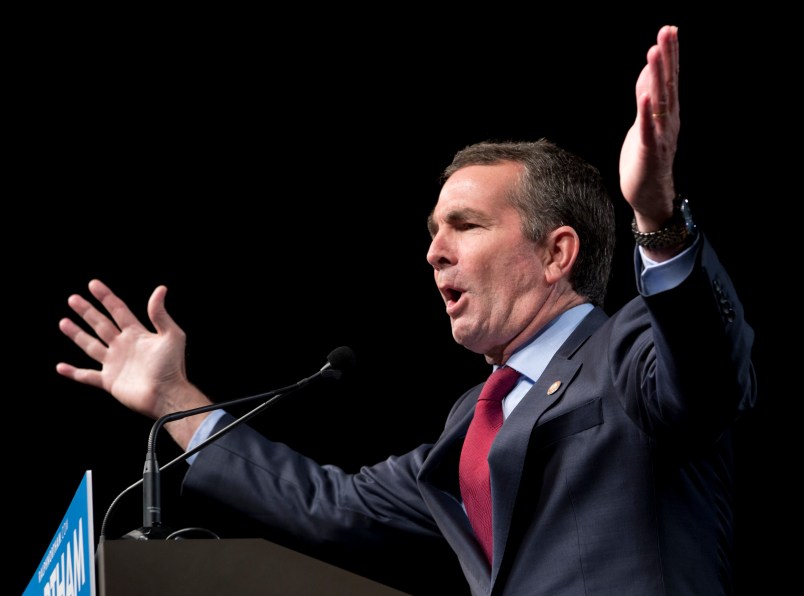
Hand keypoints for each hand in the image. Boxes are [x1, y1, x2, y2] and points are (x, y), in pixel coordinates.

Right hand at [56, 279, 202, 422]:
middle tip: (73, 299)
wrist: (167, 394)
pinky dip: (73, 373)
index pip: (118, 311)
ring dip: (77, 334)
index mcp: (137, 334)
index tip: (93, 284)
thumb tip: (160, 289)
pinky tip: (60, 367)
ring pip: (91, 345)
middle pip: (101, 324)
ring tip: (63, 322)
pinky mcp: (110, 381)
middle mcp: (123, 346)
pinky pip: (87, 376)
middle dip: (87, 311)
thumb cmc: (172, 367)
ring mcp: (115, 363)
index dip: (106, 297)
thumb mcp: (172, 335)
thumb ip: (160, 314)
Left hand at [619, 25, 679, 226]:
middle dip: (667, 57)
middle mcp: (668, 121)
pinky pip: (648, 130)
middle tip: (667, 32)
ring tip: (654, 53)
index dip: (670, 54)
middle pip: (668, 84)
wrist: (650, 195)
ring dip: (656, 77)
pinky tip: (645, 97)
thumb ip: (647, 97)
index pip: (669, 78)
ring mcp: (661, 135)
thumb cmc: (647, 157)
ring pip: (660, 102)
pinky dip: (647, 114)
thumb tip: (648, 71)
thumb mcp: (645, 121)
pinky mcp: (649, 151)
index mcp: (667, 113)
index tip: (669, 30)